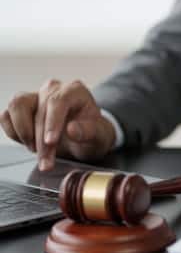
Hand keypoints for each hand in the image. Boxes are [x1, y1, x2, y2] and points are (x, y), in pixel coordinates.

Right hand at [0, 80, 116, 170]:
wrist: (84, 138)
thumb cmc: (93, 134)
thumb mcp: (99, 136)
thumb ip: (89, 132)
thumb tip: (72, 129)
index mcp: (75, 91)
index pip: (58, 101)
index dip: (52, 123)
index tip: (50, 142)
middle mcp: (53, 90)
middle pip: (39, 110)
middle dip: (41, 141)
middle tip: (47, 162)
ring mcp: (35, 97)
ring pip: (17, 105)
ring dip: (23, 132)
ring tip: (36, 150)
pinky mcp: (21, 108)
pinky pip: (6, 115)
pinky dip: (13, 131)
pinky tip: (27, 143)